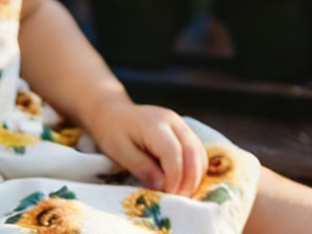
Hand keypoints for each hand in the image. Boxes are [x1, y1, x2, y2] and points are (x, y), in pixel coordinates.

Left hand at [84, 94, 208, 197]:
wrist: (112, 112)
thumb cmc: (112, 132)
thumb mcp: (120, 151)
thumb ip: (142, 168)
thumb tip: (164, 186)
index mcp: (153, 124)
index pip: (173, 152)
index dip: (174, 177)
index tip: (168, 194)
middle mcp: (172, 121)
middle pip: (192, 153)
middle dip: (188, 181)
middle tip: (177, 199)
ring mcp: (180, 124)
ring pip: (199, 154)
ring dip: (194, 177)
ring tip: (180, 192)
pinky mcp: (184, 131)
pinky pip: (197, 153)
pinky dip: (195, 170)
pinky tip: (183, 182)